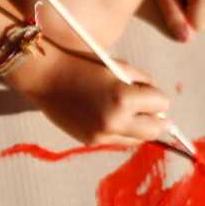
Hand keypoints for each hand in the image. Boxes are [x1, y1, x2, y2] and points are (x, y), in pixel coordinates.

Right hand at [12, 50, 168, 145]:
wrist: (43, 74)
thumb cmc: (80, 64)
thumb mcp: (117, 67)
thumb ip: (141, 83)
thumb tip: (160, 103)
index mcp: (123, 98)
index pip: (161, 104)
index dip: (155, 96)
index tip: (146, 91)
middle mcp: (115, 121)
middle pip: (155, 129)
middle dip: (156, 118)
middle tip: (150, 110)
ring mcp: (102, 134)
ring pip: (137, 139)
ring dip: (137, 126)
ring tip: (124, 111)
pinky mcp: (90, 141)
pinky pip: (116, 139)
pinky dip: (118, 129)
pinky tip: (105, 115)